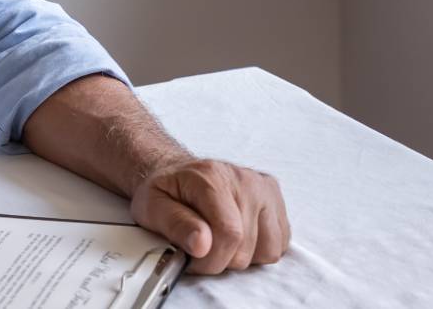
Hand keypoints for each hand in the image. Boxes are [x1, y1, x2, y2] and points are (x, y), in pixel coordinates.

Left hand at [130, 159, 289, 274]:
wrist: (179, 173)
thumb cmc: (167, 191)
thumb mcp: (153, 207)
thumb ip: (175, 224)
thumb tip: (202, 244)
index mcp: (212, 177)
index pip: (229, 233)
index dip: (210, 259)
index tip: (192, 258)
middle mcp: (245, 180)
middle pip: (246, 248)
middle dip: (220, 260)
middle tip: (201, 247)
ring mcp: (265, 189)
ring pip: (267, 250)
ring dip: (241, 257)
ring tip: (220, 240)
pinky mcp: (277, 200)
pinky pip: (279, 244)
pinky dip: (259, 250)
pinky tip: (239, 237)